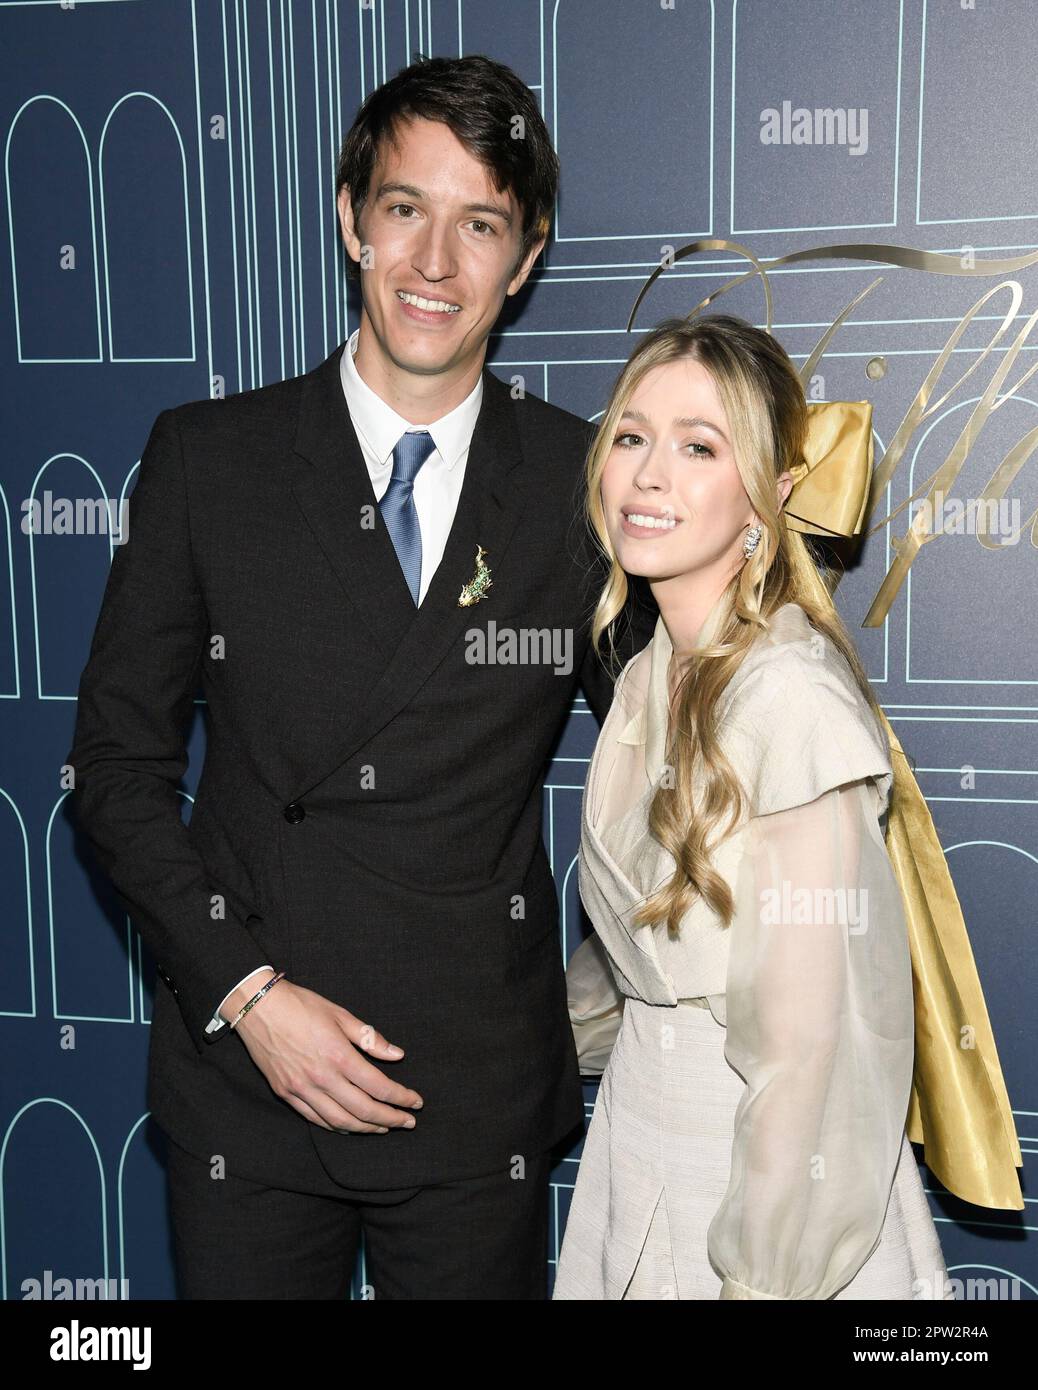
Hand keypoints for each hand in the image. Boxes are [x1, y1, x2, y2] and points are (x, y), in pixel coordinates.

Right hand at [225, 975, 423, 1133]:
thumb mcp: (340, 1014)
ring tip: (383, 1127)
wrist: (258, 1008)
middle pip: (363, 1110)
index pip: (378, 1086)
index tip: (416, 1102)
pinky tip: (349, 1126)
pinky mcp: (286, 1094)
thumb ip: (370, 1038)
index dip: (401, 1097)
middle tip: (408, 1122)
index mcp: (338, 1056)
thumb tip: (397, 1055)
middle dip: (390, 1119)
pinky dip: (336, 1127)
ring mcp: (301, 1089)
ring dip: (365, 1128)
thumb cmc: (301, 1005)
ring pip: (340, 1121)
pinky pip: (315, 1119)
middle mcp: (321, 1078)